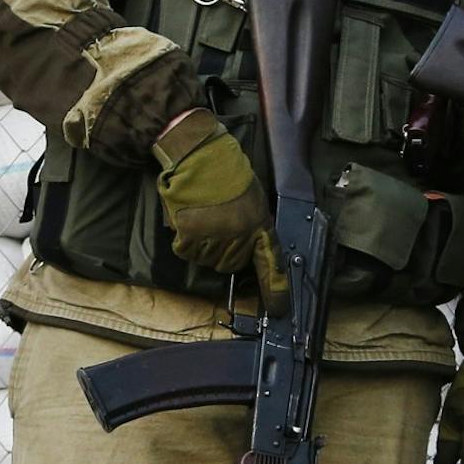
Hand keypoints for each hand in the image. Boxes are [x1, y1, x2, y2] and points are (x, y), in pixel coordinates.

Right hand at [151, 110, 275, 282]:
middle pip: (231, 264)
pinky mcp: (191, 236)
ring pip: (208, 259)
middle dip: (225, 250)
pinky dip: (185, 238)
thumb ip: (251, 222)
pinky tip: (189, 216)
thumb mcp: (252, 196)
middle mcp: (239, 235)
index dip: (276, 287)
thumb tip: (245, 244)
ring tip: (203, 215)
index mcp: (258, 223)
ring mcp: (215, 238)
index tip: (279, 307)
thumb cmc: (225, 170)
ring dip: (203, 244)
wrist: (199, 155)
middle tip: (217, 224)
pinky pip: (187, 250)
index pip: (271, 261)